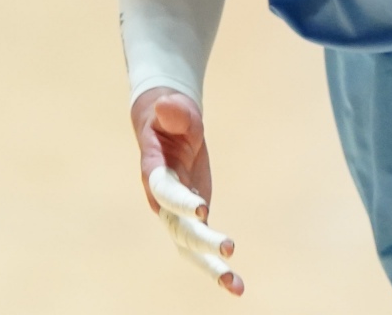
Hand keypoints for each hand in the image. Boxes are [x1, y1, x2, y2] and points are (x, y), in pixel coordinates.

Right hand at [133, 87, 242, 294]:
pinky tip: (236, 285)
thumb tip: (168, 106)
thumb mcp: (172, 107)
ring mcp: (176, 214)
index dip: (181, 201)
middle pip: (179, 227)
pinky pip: (202, 246)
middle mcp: (162, 200)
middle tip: (228, 248)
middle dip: (202, 240)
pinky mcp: (191, 220)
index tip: (203, 210)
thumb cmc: (168, 114)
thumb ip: (174, 111)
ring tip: (236, 286)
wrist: (163, 126)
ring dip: (210, 267)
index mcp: (154, 172)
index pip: (165, 191)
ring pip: (189, 246)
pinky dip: (217, 265)